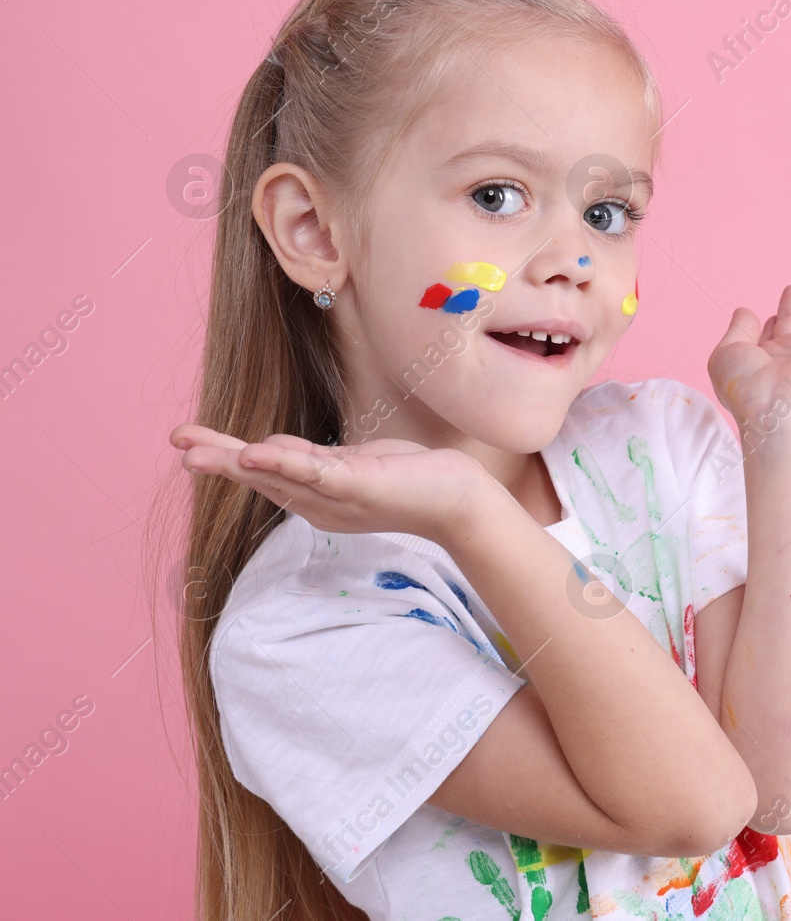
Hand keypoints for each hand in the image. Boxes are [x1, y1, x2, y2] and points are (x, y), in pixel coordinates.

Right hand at [169, 424, 489, 546]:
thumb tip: (265, 447)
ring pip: (277, 476)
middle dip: (216, 461)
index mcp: (313, 496)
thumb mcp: (352, 465)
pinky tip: (254, 455)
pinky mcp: (359, 486)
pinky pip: (314, 473)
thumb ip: (312, 460)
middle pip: (259, 477)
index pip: (265, 472)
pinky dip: (283, 464)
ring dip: (234, 462)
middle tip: (177, 448)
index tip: (191, 443)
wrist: (458, 498)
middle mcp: (318, 503)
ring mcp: (336, 496)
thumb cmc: (408, 478)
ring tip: (195, 454)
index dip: (230, 455)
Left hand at [709, 284, 790, 427]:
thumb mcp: (725, 356)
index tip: (749, 317)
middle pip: (789, 325)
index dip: (755, 326)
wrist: (784, 409)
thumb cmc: (749, 388)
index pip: (762, 336)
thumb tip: (745, 312)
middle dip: (790, 307)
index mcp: (762, 359)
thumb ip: (736, 331)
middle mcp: (787, 358)